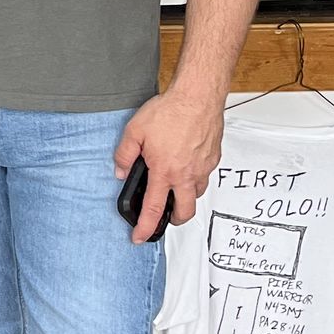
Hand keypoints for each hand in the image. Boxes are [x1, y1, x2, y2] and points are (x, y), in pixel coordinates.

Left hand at [114, 85, 224, 242]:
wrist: (198, 96)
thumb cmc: (171, 110)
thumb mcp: (135, 131)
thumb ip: (124, 154)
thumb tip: (120, 171)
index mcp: (165, 172)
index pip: (154, 209)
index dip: (145, 228)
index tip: (140, 237)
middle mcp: (186, 174)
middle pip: (184, 212)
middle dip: (174, 221)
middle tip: (164, 218)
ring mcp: (202, 168)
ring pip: (196, 194)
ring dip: (185, 197)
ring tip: (174, 188)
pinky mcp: (213, 158)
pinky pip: (204, 176)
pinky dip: (195, 177)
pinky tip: (186, 166)